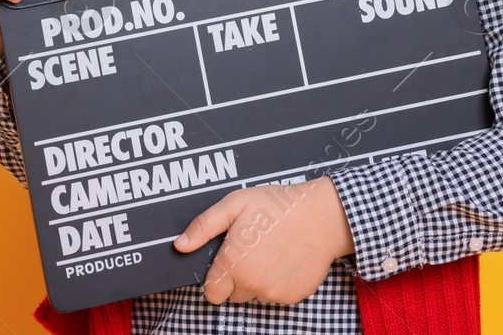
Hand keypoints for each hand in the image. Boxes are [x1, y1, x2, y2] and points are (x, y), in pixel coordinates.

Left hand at [174, 178, 354, 305]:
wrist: (323, 216)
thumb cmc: (278, 206)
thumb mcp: (235, 204)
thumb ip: (203, 226)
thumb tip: (179, 245)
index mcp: (233, 264)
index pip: (211, 292)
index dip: (217, 277)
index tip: (227, 261)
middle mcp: (252, 284)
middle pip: (233, 295)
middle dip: (237, 278)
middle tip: (252, 250)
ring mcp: (273, 293)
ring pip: (255, 296)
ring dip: (257, 281)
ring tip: (270, 251)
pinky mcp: (292, 297)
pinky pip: (276, 296)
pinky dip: (277, 283)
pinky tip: (285, 259)